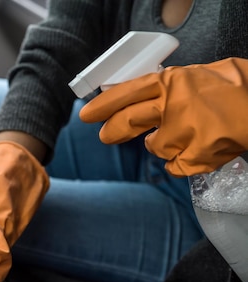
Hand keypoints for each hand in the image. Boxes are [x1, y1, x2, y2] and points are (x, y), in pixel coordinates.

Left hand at [79, 58, 247, 176]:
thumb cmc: (235, 89)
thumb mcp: (196, 77)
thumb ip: (168, 88)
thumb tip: (139, 97)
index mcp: (172, 83)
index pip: (127, 93)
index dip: (104, 105)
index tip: (87, 114)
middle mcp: (173, 107)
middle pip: (128, 121)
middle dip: (113, 131)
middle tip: (106, 136)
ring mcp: (183, 133)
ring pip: (155, 147)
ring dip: (165, 144)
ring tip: (190, 132)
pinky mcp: (196, 156)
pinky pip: (175, 166)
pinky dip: (183, 161)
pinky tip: (199, 148)